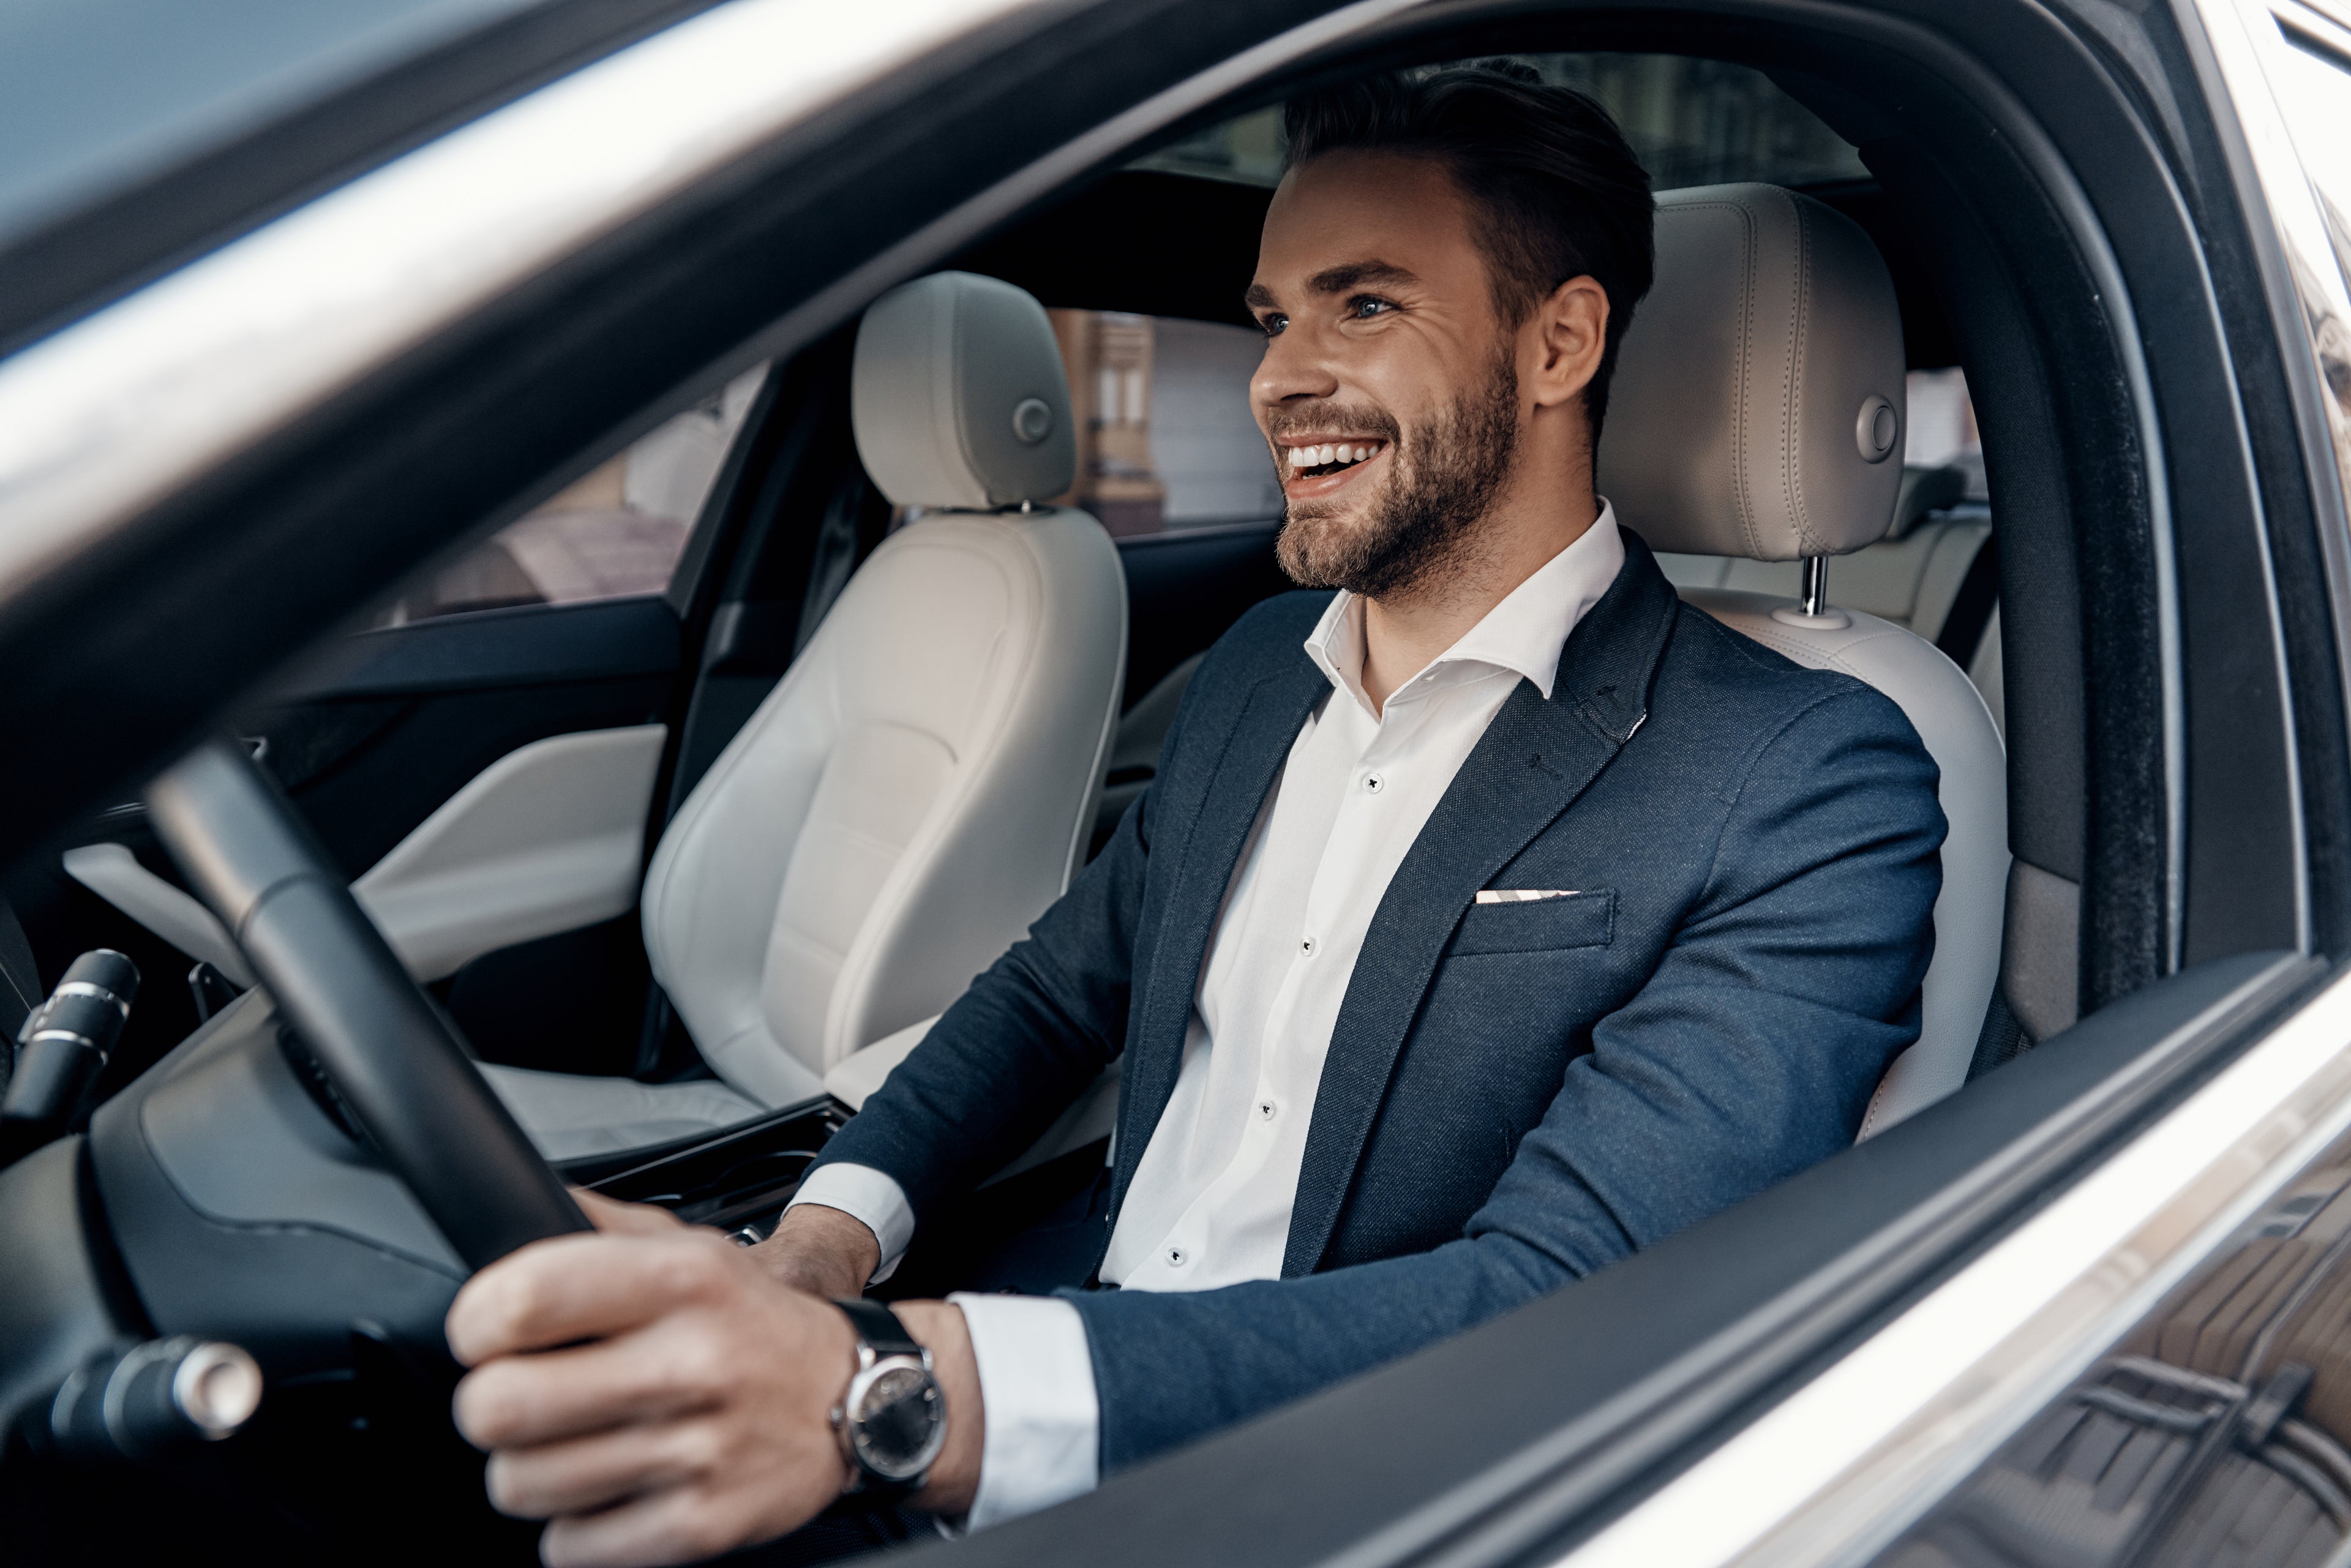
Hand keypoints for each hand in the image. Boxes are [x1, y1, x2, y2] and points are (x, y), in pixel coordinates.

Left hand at [446, 1192, 979, 1565]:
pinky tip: (615, 1486)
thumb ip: (598, 1226)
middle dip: (490, 1406)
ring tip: (575, 1444)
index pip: (520, 1300)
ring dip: (531, 1470)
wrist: (864, 1398)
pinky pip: (570, 1547)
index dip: (476, 1323)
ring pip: (521, 1485)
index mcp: (682, 1279)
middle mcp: (691, 1362)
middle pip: (498, 1407)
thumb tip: (507, 1203)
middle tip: (521, 1398)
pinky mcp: (700, 1525)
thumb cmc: (757, 1324)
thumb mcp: (692, 1248)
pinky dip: (577, 1526)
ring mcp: (697, 1452)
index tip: (486, 1334)